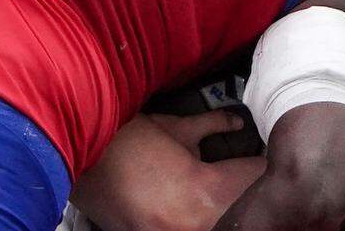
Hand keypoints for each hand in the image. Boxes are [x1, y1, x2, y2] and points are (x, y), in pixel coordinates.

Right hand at [72, 112, 262, 230]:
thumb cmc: (126, 141)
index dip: (264, 165)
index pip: (255, 181)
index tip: (268, 154)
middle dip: (249, 187)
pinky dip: (200, 214)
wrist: (75, 161)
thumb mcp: (175, 128)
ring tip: (223, 183)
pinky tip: (197, 200)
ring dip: (227, 204)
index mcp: (206, 193)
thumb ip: (212, 126)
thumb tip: (237, 124)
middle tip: (252, 170)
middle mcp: (195, 223)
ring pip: (222, 222)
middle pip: (244, 208)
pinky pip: (191, 226)